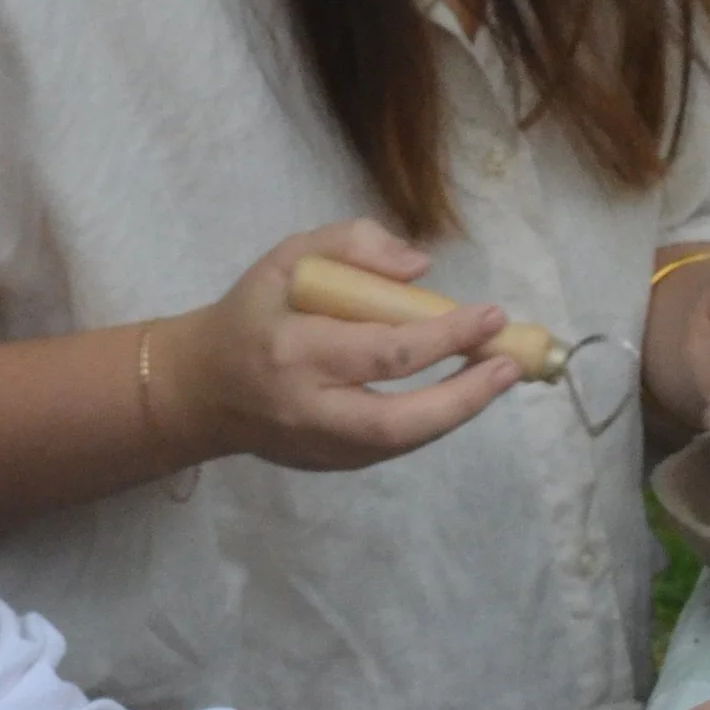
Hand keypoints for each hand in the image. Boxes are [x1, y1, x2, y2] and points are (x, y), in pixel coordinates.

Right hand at [152, 218, 521, 473]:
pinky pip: (391, 447)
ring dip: (457, 411)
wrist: (200, 388)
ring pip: (401, 442)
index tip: (491, 314)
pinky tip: (458, 393)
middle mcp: (306, 408)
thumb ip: (350, 245)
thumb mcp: (287, 259)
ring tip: (497, 376)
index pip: (383, 351)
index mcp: (292, 350)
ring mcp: (317, 446)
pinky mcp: (327, 465)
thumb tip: (421, 269)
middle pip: (398, 419)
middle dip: (464, 396)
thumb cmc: (250, 314)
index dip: (445, 335)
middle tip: (509, 365)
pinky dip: (431, 421)